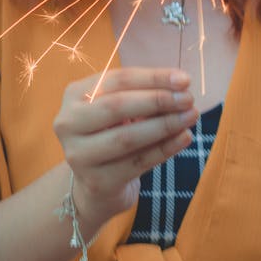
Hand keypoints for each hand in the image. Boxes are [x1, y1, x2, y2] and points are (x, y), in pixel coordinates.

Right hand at [53, 67, 196, 233]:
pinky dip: (165, 149)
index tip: (184, 80)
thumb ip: (144, 95)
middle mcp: (68, 123)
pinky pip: (137, 163)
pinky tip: (184, 138)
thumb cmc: (113, 133)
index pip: (117, 79)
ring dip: (164, 125)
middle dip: (157, 100)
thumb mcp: (121, 109)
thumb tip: (181, 86)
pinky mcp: (97, 181)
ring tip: (191, 116)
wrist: (96, 183)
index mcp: (74, 95)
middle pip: (117, 106)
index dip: (152, 78)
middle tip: (188, 99)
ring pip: (126, 137)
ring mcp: (79, 155)